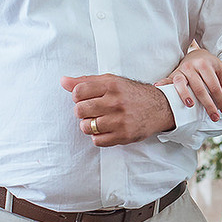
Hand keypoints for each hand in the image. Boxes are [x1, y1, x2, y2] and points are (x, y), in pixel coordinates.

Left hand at [60, 74, 175, 144]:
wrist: (159, 107)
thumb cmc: (131, 94)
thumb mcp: (111, 81)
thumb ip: (86, 81)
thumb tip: (63, 81)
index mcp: (111, 85)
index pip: (78, 91)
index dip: (77, 96)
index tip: (85, 98)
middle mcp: (116, 102)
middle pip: (79, 110)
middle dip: (82, 111)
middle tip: (91, 110)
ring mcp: (120, 120)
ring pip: (86, 127)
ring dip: (89, 125)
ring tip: (98, 121)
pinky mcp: (124, 135)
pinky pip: (97, 140)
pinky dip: (98, 136)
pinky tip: (105, 130)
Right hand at [169, 48, 221, 122]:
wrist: (196, 54)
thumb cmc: (211, 65)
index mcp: (206, 64)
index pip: (214, 85)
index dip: (220, 99)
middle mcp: (192, 66)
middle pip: (200, 88)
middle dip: (208, 104)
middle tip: (214, 117)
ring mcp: (182, 69)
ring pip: (182, 84)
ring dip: (185, 95)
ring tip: (190, 105)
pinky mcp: (174, 73)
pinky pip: (167, 80)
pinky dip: (162, 84)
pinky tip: (158, 87)